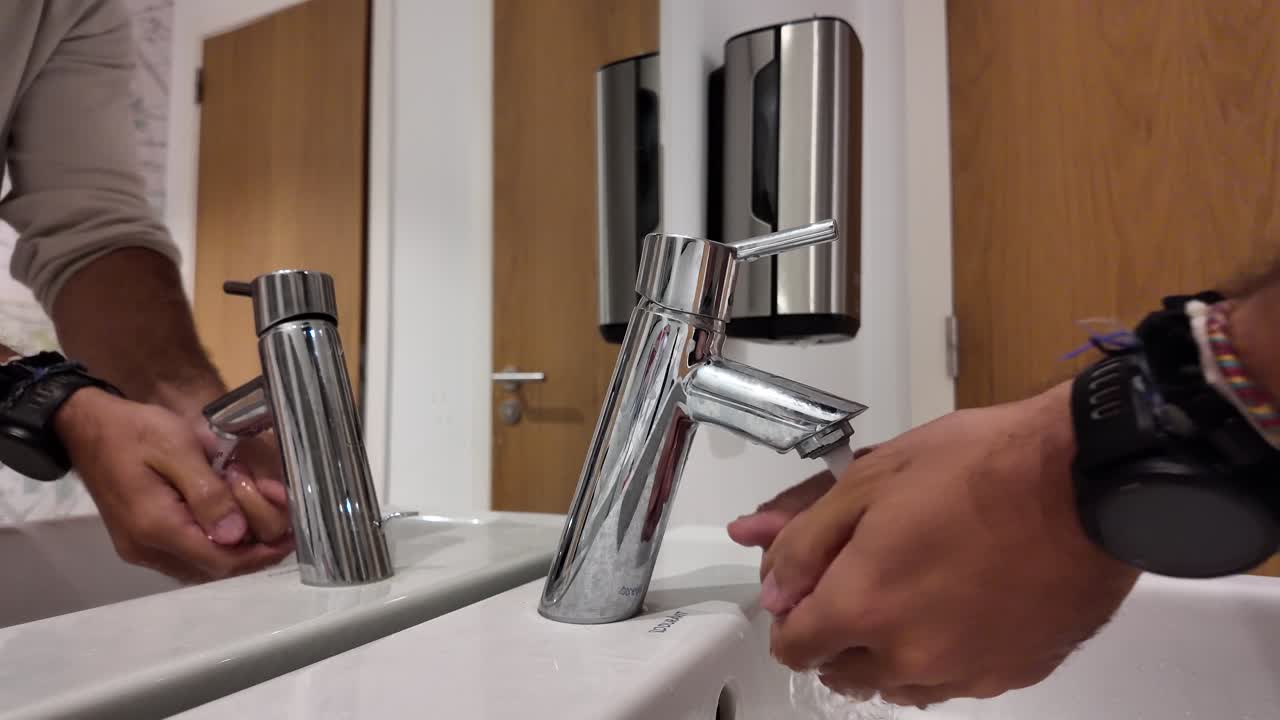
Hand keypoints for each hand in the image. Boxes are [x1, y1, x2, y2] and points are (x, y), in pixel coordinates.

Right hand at [55, 388, 292, 581]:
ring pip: (202, 566)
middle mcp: (146, 549)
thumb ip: (208, 493)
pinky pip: (187, 555)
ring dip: (237, 550)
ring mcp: (141, 549)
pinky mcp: (141, 541)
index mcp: (156, 526)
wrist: (87, 427)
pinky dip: (216, 544)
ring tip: (265, 523)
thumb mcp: (178, 449)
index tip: (290, 536)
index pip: (219, 561)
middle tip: (284, 526)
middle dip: (254, 551)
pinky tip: (235, 522)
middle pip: (213, 569)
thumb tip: (236, 535)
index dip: (260, 554)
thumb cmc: (137, 431)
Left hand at [730, 384, 1139, 706]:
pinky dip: (938, 655)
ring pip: (895, 684)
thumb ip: (805, 536)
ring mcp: (963, 671)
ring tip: (909, 587)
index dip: (790, 612)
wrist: (1087, 482)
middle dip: (836, 630)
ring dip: (885, 649)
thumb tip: (769, 578)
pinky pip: (951, 681)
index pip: (793, 646)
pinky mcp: (1010, 674)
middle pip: (840, 671)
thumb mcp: (871, 478)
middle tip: (860, 575)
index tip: (807, 584)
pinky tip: (954, 606)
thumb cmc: (983, 467)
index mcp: (863, 605)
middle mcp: (909, 655)